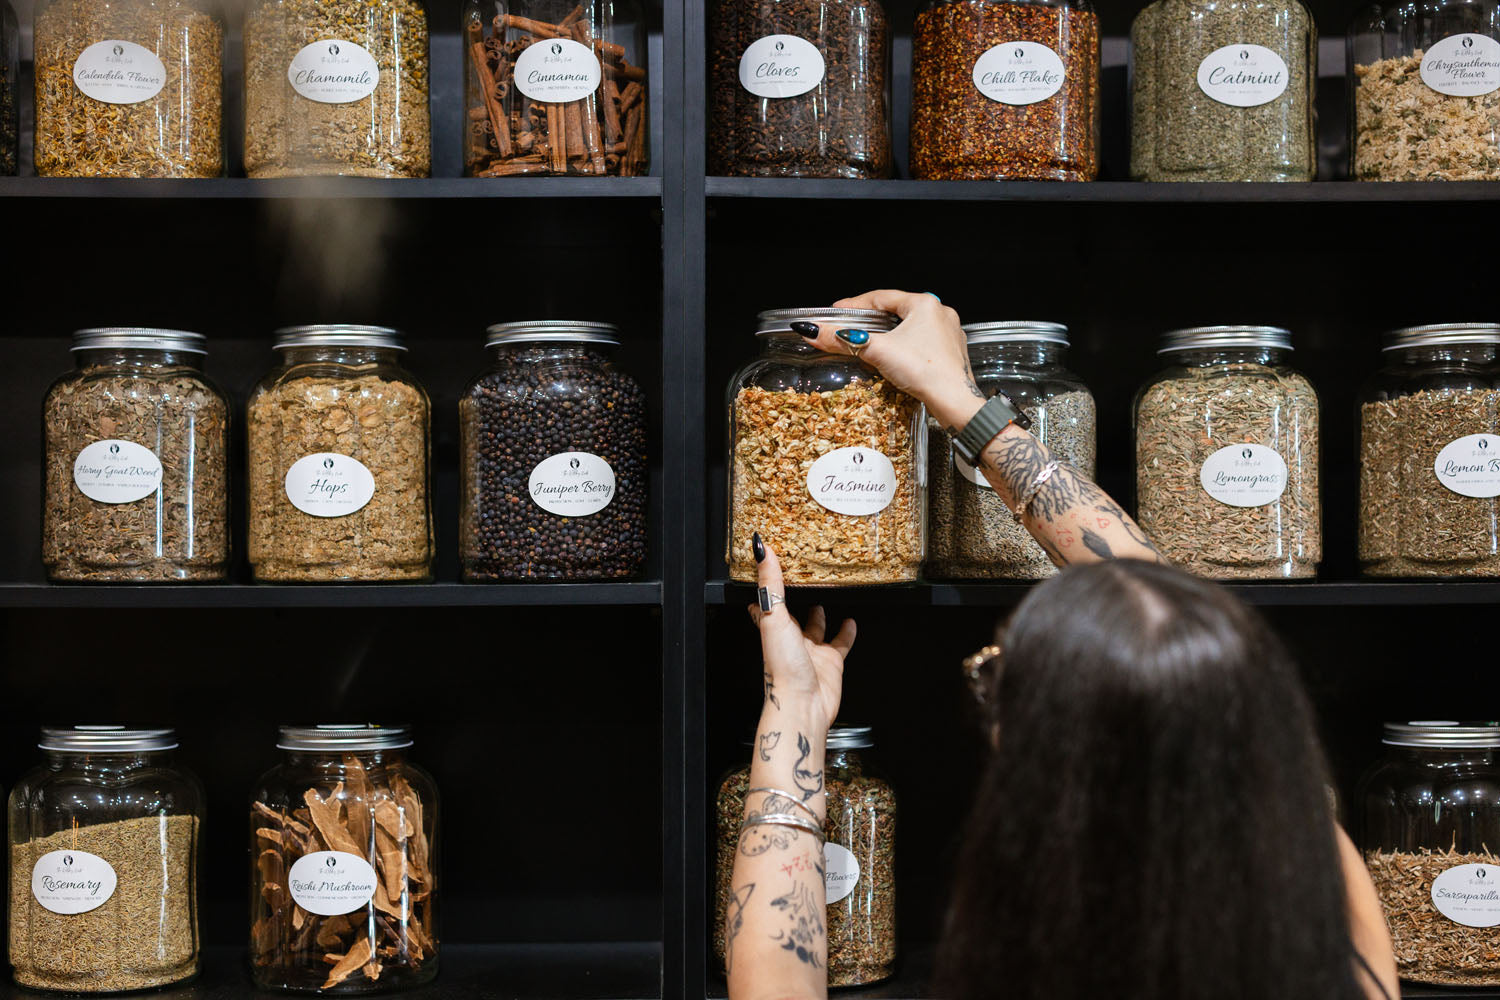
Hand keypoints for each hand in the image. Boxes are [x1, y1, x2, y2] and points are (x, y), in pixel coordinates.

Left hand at [747, 536, 853, 733]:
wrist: (803, 704)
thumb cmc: (782, 667)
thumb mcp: (774, 616)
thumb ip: (771, 583)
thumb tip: (761, 550)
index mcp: (772, 626)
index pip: (765, 602)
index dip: (765, 587)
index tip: (767, 569)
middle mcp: (790, 638)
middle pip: (792, 613)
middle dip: (796, 598)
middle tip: (804, 578)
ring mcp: (811, 651)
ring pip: (816, 628)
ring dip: (820, 614)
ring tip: (827, 596)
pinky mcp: (831, 662)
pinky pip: (840, 644)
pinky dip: (847, 633)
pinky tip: (851, 622)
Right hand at [804, 289, 984, 429]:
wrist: (955, 401)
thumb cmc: (924, 371)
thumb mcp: (877, 351)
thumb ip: (842, 340)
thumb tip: (814, 332)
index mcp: (924, 304)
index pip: (881, 297)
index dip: (855, 304)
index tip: (837, 311)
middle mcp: (940, 314)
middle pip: (896, 310)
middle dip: (872, 318)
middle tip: (851, 325)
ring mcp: (949, 333)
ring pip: (910, 327)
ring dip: (888, 333)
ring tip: (869, 341)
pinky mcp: (951, 352)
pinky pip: (922, 341)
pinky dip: (904, 345)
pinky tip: (895, 356)